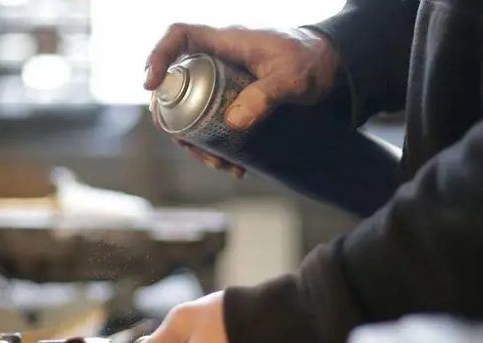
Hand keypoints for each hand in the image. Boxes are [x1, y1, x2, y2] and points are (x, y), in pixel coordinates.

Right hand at [146, 24, 342, 176]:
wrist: (331, 67)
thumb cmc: (312, 61)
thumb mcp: (292, 79)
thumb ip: (266, 96)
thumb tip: (233, 122)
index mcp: (226, 42)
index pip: (179, 36)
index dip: (158, 56)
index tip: (151, 85)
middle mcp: (217, 60)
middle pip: (176, 82)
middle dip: (173, 117)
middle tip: (186, 144)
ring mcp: (222, 81)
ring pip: (191, 108)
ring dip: (195, 139)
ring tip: (218, 163)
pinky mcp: (232, 100)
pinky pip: (211, 120)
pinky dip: (214, 144)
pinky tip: (232, 165)